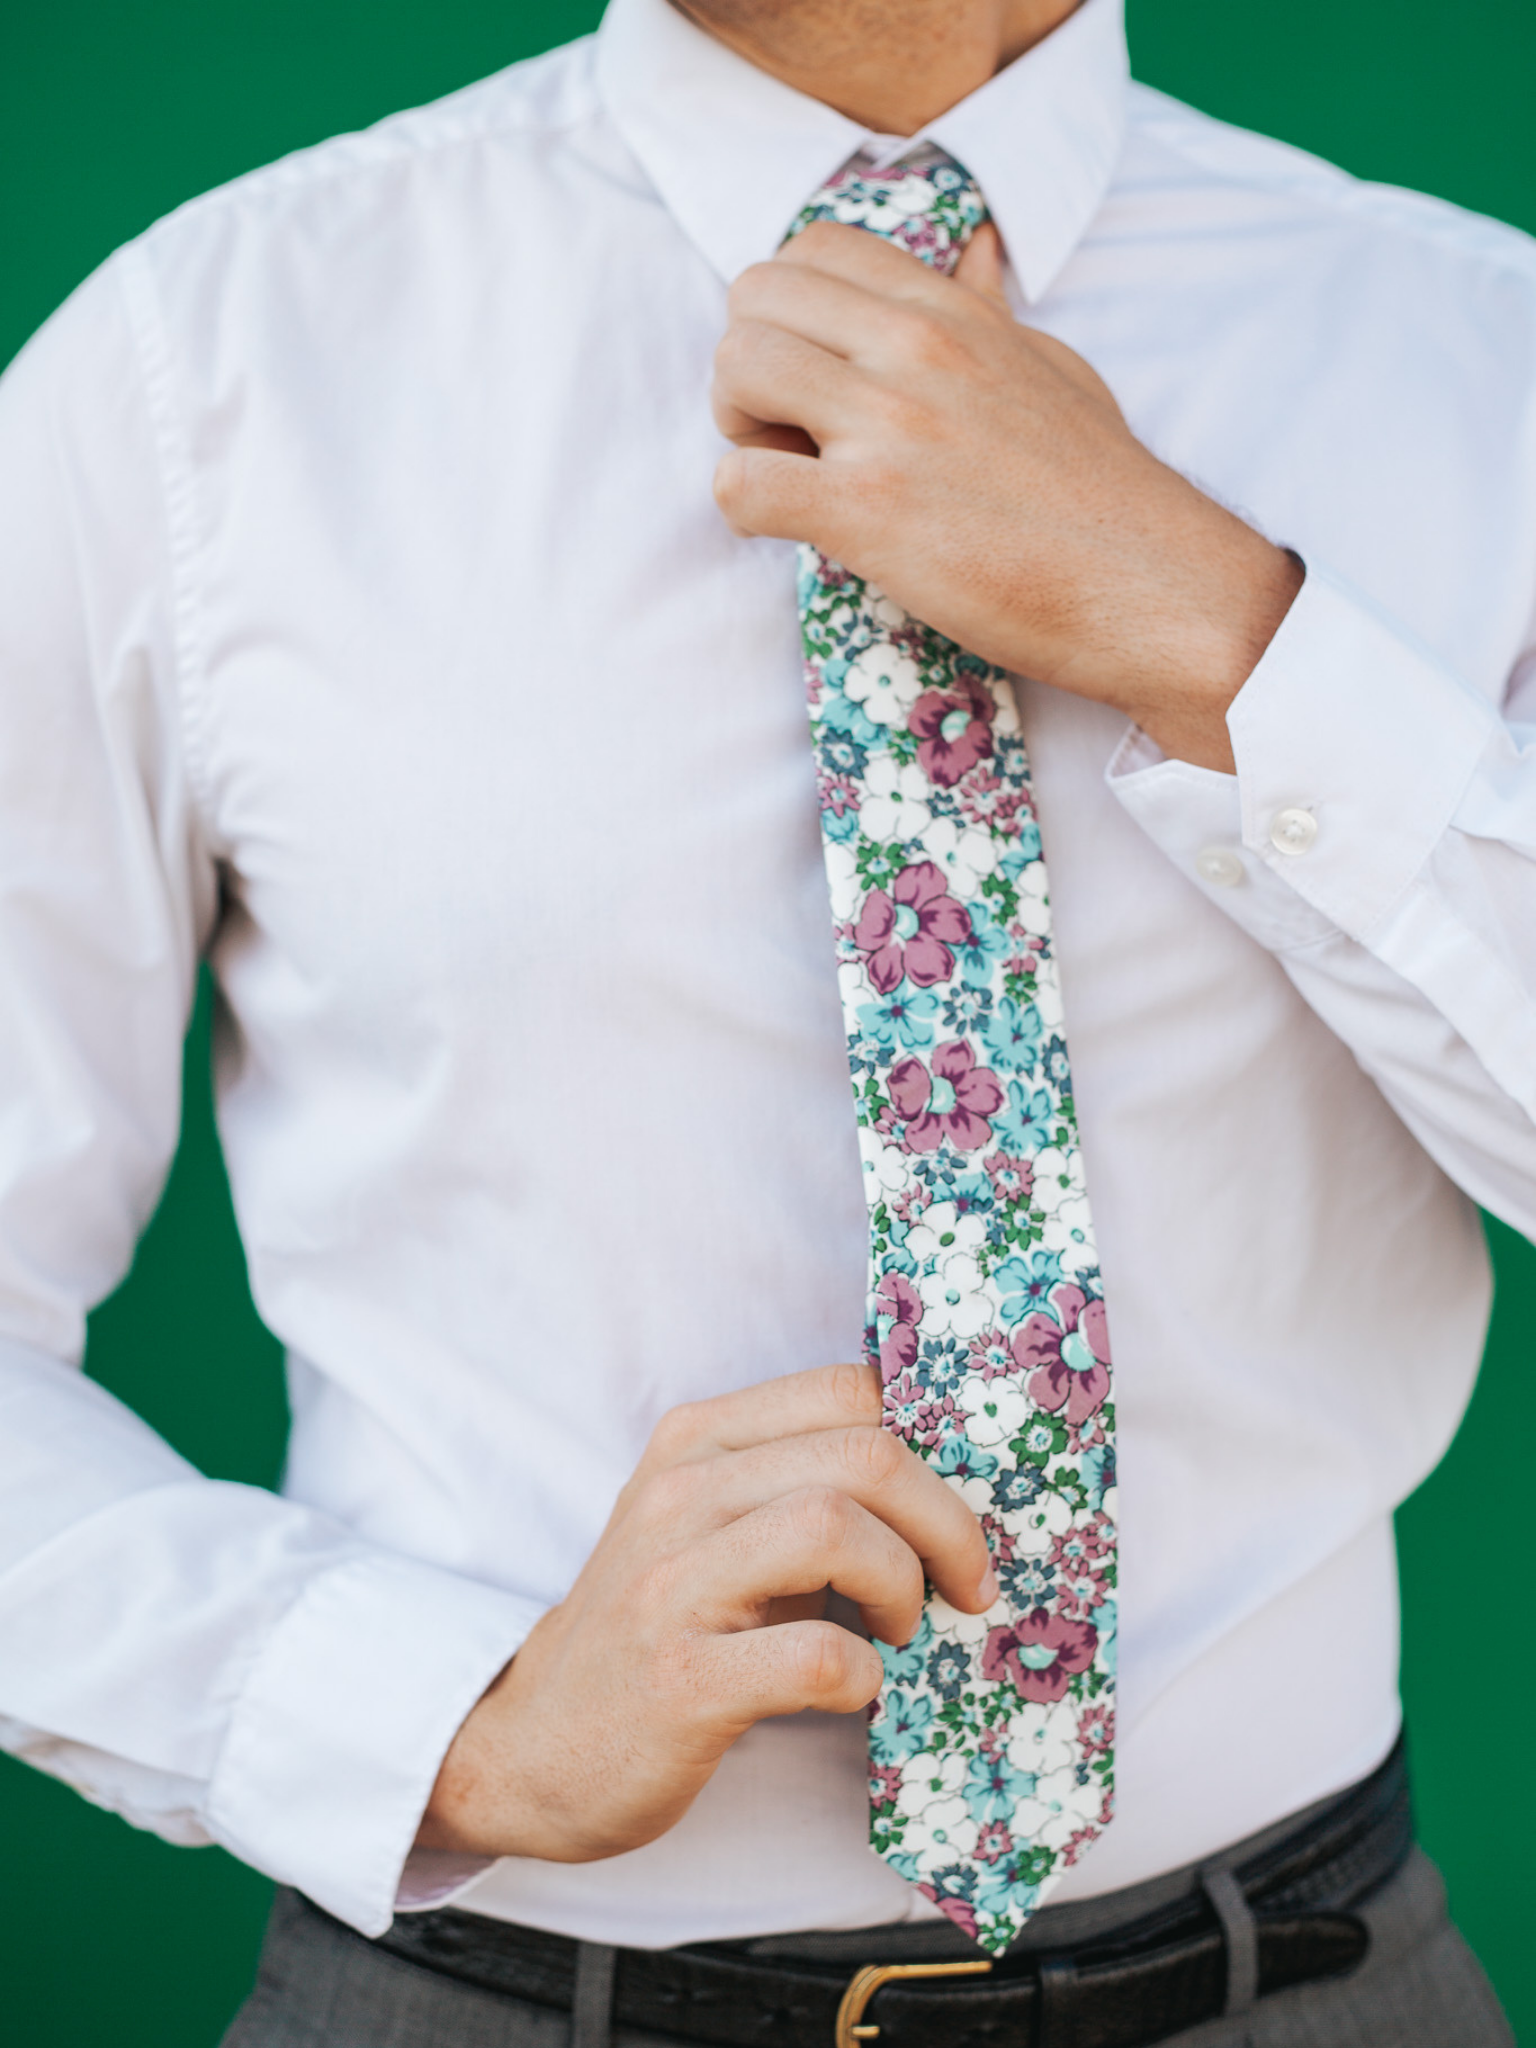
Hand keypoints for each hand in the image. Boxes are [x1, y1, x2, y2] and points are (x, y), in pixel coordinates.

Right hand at [417, 1361, 994, 1861]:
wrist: (535, 1742)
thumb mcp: (711, 1526)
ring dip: (904, 1584)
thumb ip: (799, 1483)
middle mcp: (679, 1494)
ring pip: (836, 1529)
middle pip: (862, 1455)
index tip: (951, 1515)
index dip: (930, 1448)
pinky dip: (864, 1674)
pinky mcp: (680, 1679)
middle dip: (946, 1521)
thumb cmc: (658, 1629)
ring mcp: (673, 1584)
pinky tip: (855, 1689)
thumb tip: (946, 1482)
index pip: (847, 1390)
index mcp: (696, 1441)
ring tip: (901, 1629)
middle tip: (964, 1583)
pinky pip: (815, 1655)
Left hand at [712, 221, 1302, 771]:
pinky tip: (792, 532)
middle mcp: (915, 350)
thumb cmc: (1101, 492)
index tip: (814, 375)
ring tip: (790, 481)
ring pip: (736, 371)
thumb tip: (973, 255)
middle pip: (753, 298)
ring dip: (738, 432)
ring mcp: (890, 427)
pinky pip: (739, 485)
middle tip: (785, 435)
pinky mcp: (869, 513)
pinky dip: (743, 511)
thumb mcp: (1049, 368)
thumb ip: (988, 315)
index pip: (814, 247)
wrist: (1149, 586)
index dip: (787, 310)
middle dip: (746, 368)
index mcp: (952, 312)